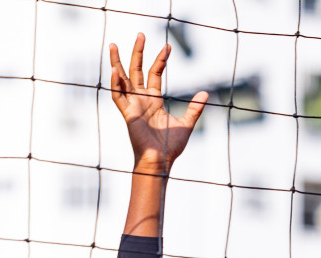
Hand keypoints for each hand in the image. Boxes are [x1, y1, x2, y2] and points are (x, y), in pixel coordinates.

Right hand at [109, 34, 205, 173]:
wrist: (160, 160)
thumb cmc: (170, 146)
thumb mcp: (186, 124)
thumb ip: (194, 108)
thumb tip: (205, 93)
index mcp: (153, 101)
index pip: (154, 74)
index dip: (160, 60)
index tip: (168, 46)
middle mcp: (141, 100)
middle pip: (137, 71)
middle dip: (138, 53)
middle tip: (140, 34)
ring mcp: (133, 106)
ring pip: (122, 80)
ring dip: (118, 62)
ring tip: (115, 45)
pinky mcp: (128, 115)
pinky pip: (118, 97)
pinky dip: (116, 84)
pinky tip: (115, 71)